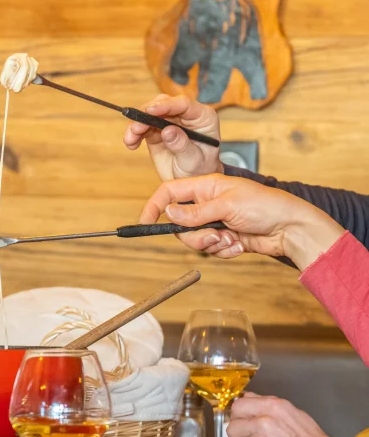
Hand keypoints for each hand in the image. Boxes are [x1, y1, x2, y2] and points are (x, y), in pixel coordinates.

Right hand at [124, 94, 221, 179]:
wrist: (191, 181)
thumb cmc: (200, 170)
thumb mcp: (194, 161)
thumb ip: (181, 145)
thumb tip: (167, 130)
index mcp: (202, 117)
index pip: (183, 104)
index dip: (166, 105)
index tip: (150, 110)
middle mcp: (185, 116)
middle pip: (163, 104)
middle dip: (146, 114)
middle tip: (136, 129)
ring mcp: (169, 122)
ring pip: (149, 114)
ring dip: (136, 125)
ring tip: (130, 140)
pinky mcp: (156, 130)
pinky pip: (142, 127)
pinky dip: (134, 134)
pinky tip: (131, 143)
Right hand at [140, 174, 344, 269]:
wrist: (290, 228)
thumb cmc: (266, 206)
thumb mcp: (227, 205)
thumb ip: (195, 211)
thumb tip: (168, 212)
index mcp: (206, 186)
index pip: (170, 192)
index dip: (155, 205)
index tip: (145, 222)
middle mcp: (207, 203)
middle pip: (179, 223)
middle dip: (194, 235)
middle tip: (214, 236)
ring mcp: (215, 221)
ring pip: (194, 240)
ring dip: (211, 244)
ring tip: (231, 240)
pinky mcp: (223, 238)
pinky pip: (210, 250)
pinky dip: (223, 251)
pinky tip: (239, 246)